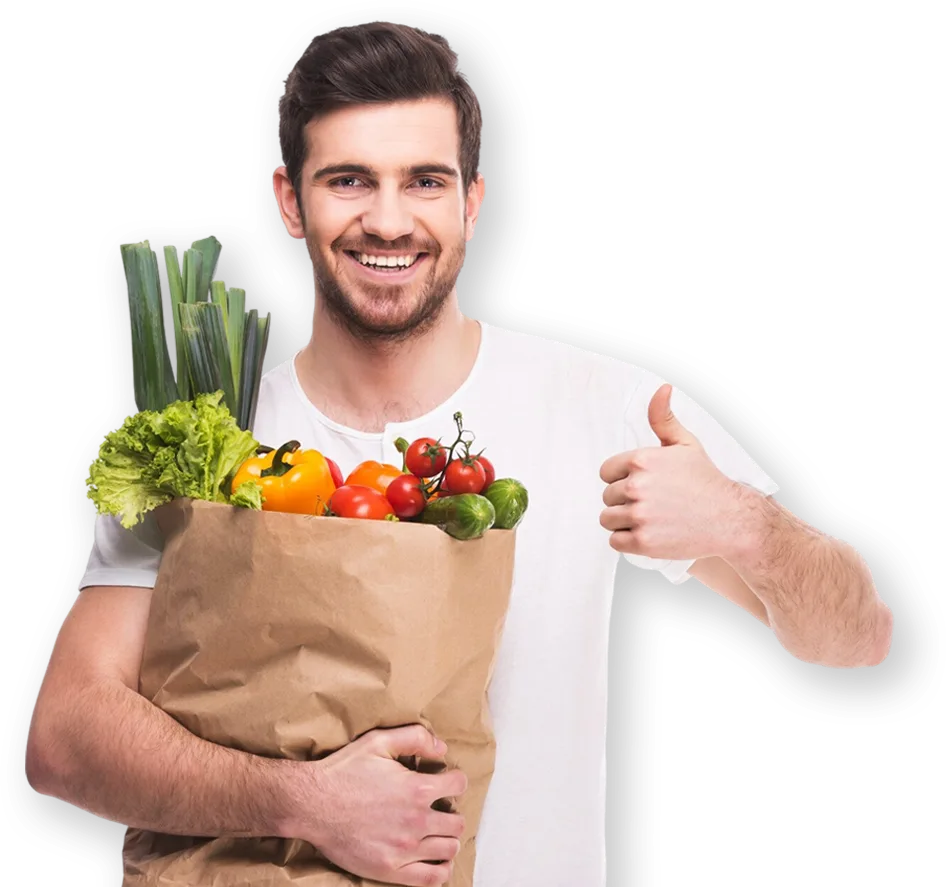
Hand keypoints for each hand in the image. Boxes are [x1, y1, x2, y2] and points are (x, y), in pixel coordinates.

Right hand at [289, 724, 467, 886]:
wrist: (312, 804)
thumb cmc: (343, 772)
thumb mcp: (378, 741)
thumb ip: (415, 738)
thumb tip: (442, 749)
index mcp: (417, 789)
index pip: (458, 786)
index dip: (454, 781)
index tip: (446, 783)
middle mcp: (416, 821)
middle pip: (457, 822)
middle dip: (451, 812)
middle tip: (438, 809)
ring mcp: (405, 849)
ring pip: (449, 848)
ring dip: (447, 838)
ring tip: (436, 832)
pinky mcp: (390, 870)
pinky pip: (432, 878)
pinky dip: (441, 869)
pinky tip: (435, 858)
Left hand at [599, 383, 744, 560]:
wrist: (730, 518)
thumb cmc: (705, 480)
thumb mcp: (686, 444)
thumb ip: (663, 418)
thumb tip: (662, 388)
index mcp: (641, 460)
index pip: (606, 472)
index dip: (622, 478)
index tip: (642, 484)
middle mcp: (637, 487)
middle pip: (607, 496)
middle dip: (624, 500)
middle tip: (652, 503)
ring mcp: (639, 516)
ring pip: (608, 519)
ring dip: (623, 521)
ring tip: (649, 518)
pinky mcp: (643, 542)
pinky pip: (615, 541)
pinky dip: (627, 540)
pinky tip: (648, 533)